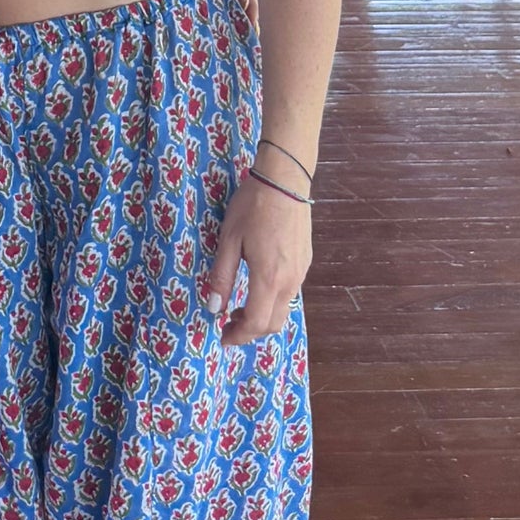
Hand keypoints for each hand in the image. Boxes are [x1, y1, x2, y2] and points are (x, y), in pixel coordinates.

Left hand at [204, 172, 310, 346]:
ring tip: (239, 309)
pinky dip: (272, 303)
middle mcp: (290, 281)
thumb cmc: (252, 208)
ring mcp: (301, 272)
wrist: (284, 182)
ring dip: (262, 318)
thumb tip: (214, 308)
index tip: (223, 337)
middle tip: (228, 325)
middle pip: (274, 323)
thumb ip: (221, 276)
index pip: (257, 322)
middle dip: (251, 331)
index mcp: (269, 278)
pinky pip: (290, 294)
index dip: (239, 335)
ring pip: (284, 310)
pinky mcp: (305, 262)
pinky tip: (257, 289)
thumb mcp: (228, 241)